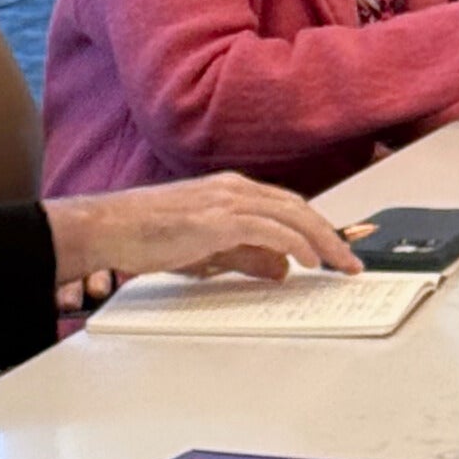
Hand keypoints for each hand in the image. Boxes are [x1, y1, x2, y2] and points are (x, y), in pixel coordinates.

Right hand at [44, 174, 361, 288]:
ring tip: (342, 264)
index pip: (288, 206)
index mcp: (231, 190)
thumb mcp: (208, 248)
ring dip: (323, 241)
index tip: (338, 250)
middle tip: (352, 261)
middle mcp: (234, 189)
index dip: (318, 228)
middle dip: (331, 234)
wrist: (106, 227)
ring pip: (292, 216)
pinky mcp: (217, 219)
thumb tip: (283, 269)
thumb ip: (246, 256)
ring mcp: (225, 201)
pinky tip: (310, 261)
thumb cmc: (146, 235)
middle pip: (299, 208)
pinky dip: (296, 244)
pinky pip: (271, 230)